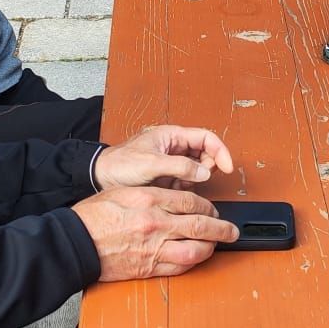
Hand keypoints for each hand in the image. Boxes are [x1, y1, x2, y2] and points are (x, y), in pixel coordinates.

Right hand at [74, 186, 238, 280]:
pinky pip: (178, 267)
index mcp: (149, 199)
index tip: (214, 210)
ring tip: (217, 246)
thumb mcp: (122, 192)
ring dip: (210, 248)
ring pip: (194, 250)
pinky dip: (191, 263)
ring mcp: (152, 247)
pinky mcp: (147, 267)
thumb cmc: (92, 216)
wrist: (73, 243)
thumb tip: (173, 199)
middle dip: (221, 229)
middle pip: (200, 225)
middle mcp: (155, 223)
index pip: (191, 202)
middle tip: (232, 231)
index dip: (208, 207)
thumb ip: (151, 194)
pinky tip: (196, 259)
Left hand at [94, 125, 235, 191]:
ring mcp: (171, 162)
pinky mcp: (167, 176)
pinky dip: (185, 188)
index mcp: (172, 135)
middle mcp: (174, 147)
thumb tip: (204, 171)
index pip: (206, 138)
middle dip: (207, 168)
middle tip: (199, 180)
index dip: (220, 151)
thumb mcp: (150, 164)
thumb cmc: (119, 164)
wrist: (100, 177)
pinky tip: (174, 191)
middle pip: (205, 154)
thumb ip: (179, 166)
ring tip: (179, 185)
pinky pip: (186, 181)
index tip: (228, 167)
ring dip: (194, 180)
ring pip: (197, 170)